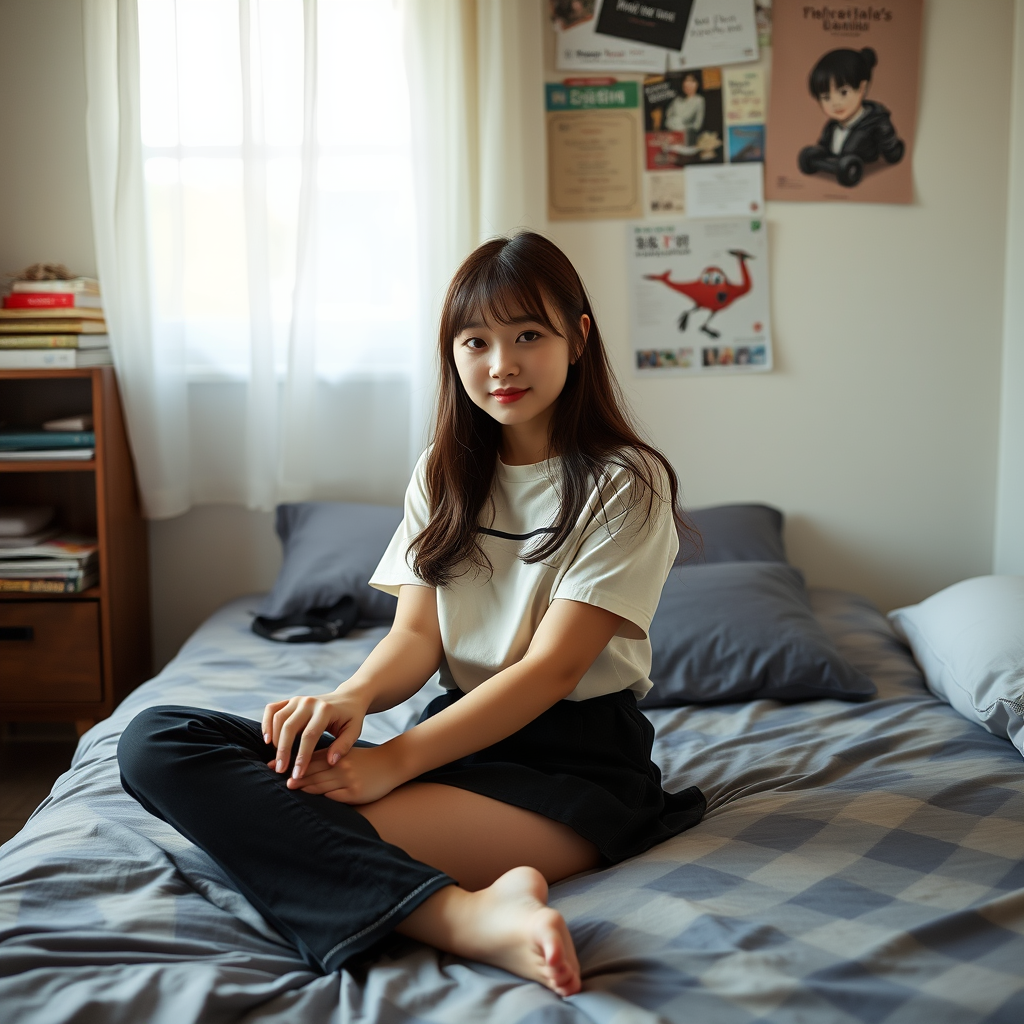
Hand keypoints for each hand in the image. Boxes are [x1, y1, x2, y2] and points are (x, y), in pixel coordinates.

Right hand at [261, 686, 369, 780]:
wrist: (348, 698)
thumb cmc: (351, 718)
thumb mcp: (354, 731)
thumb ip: (343, 746)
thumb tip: (330, 762)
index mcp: (326, 710)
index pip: (310, 735)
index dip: (302, 756)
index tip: (297, 775)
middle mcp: (310, 702)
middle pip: (290, 727)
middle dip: (283, 751)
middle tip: (280, 770)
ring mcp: (298, 699)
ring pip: (278, 718)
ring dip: (274, 740)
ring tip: (276, 759)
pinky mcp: (290, 700)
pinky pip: (272, 709)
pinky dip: (266, 723)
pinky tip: (267, 740)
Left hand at [283, 744, 407, 804]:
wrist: (392, 763)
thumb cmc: (364, 760)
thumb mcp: (346, 753)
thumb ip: (325, 758)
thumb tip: (301, 765)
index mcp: (336, 754)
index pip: (308, 759)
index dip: (290, 763)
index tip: (272, 767)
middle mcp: (340, 765)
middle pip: (311, 772)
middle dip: (293, 777)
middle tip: (273, 781)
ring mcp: (347, 780)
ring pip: (319, 785)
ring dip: (303, 788)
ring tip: (288, 791)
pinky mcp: (355, 793)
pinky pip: (333, 797)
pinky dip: (321, 798)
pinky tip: (310, 802)